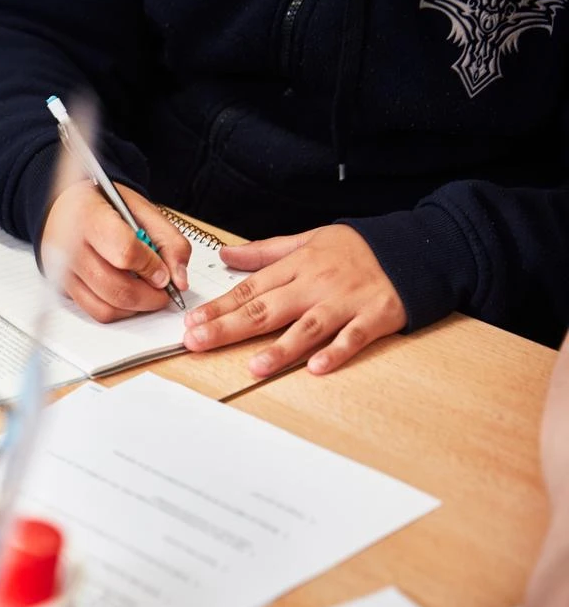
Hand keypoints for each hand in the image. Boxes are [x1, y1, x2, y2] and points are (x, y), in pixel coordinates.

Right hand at [40, 180, 190, 322]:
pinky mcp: (65, 288)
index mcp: (90, 216)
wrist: (68, 209)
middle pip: (116, 287)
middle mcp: (70, 246)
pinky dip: (120, 311)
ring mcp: (65, 271)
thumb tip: (180, 280)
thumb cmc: (106, 208)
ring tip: (147, 294)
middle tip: (162, 292)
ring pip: (107, 306)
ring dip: (136, 307)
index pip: (125, 251)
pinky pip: (97, 312)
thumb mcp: (142, 211)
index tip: (163, 272)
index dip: (151, 267)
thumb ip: (169, 241)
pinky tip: (129, 298)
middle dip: (149, 296)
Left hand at [182, 225, 404, 376]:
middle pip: (267, 309)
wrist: (414, 247)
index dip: (219, 307)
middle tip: (199, 342)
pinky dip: (337, 351)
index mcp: (298, 266)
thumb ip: (265, 252)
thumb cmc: (357, 249)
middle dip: (229, 327)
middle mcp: (317, 284)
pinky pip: (354, 337)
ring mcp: (346, 302)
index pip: (250, 289)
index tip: (192, 322)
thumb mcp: (308, 240)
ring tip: (255, 366)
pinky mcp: (376, 317)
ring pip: (309, 326)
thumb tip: (226, 255)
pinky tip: (317, 367)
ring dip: (281, 348)